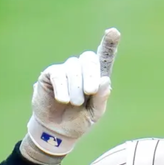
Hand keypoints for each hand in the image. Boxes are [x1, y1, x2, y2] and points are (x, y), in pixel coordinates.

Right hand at [26, 28, 120, 156]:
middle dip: (91, 74)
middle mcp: (81, 70)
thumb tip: (105, 80)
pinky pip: (57, 74)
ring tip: (74, 103)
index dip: (109, 44)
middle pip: (89, 58)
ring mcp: (65, 70)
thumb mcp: (94, 114)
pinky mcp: (50, 75)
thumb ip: (101, 99)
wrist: (57, 132)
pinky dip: (62, 87)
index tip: (113, 32)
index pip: (104, 57)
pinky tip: (63, 99)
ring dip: (76, 87)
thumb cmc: (79, 121)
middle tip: (91, 91)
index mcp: (96, 78)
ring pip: (73, 68)